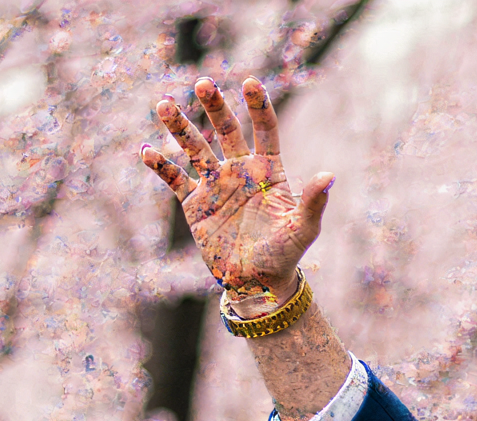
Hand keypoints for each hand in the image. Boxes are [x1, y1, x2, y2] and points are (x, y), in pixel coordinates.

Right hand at [141, 77, 332, 301]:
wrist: (257, 283)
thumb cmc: (284, 255)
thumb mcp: (302, 229)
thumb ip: (312, 202)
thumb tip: (329, 176)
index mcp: (268, 172)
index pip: (264, 131)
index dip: (258, 106)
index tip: (250, 82)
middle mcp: (239, 171)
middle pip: (226, 130)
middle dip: (215, 106)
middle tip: (204, 84)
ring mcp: (215, 185)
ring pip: (195, 148)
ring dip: (180, 128)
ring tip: (165, 106)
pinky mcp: (195, 203)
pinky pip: (175, 180)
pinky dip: (161, 166)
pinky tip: (147, 152)